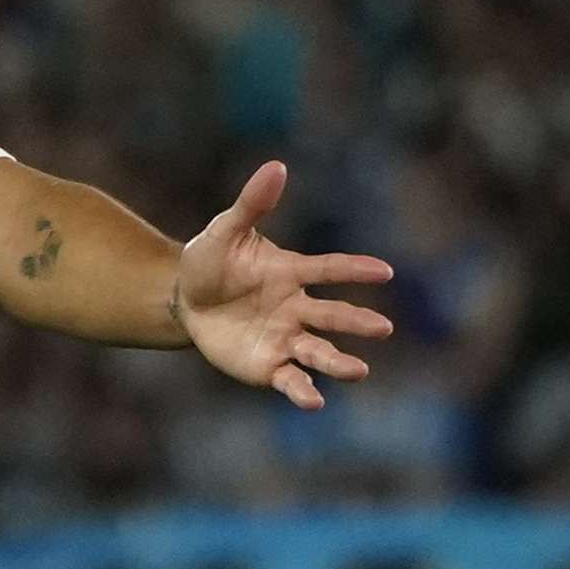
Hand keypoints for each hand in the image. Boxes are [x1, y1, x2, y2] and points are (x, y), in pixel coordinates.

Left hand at [170, 161, 393, 409]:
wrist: (184, 301)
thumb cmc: (210, 261)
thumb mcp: (225, 231)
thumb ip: (252, 204)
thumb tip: (276, 166)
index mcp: (291, 273)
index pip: (328, 269)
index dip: (355, 269)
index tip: (385, 271)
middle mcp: (296, 308)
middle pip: (331, 315)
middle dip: (356, 322)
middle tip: (383, 329)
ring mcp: (285, 338)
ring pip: (318, 351)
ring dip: (338, 362)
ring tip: (359, 370)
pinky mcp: (268, 366)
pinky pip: (290, 379)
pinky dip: (303, 390)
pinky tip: (316, 401)